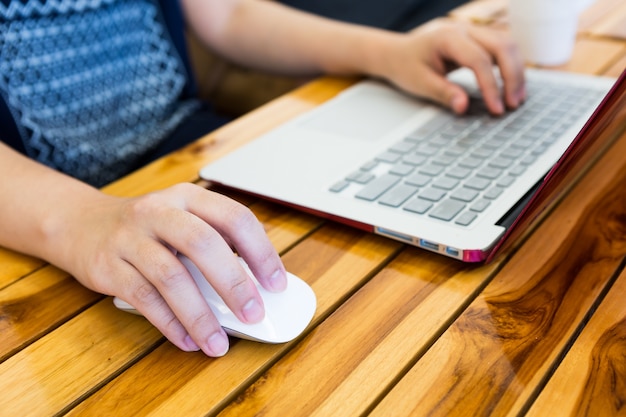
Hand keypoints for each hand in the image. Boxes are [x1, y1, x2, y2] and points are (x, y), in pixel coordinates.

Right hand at [64, 183, 287, 356]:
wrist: (81, 224)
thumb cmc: (148, 229)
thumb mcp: (183, 220)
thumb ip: (216, 245)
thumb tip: (255, 288)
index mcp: (188, 197)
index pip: (234, 217)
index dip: (260, 252)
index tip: (276, 284)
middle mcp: (159, 211)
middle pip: (203, 243)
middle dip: (233, 283)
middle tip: (253, 314)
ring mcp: (130, 237)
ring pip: (171, 276)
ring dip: (200, 315)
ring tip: (218, 343)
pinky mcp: (108, 266)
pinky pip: (143, 299)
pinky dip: (169, 324)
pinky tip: (188, 340)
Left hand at [379, 19, 525, 114]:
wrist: (398, 53)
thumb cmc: (406, 66)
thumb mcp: (419, 83)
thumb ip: (443, 93)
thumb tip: (463, 107)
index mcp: (447, 38)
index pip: (479, 60)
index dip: (491, 86)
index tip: (496, 109)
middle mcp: (465, 30)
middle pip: (502, 46)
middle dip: (512, 77)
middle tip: (512, 105)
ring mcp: (474, 32)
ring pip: (508, 45)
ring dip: (517, 72)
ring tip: (517, 100)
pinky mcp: (479, 41)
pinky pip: (503, 50)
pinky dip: (511, 68)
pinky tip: (512, 88)